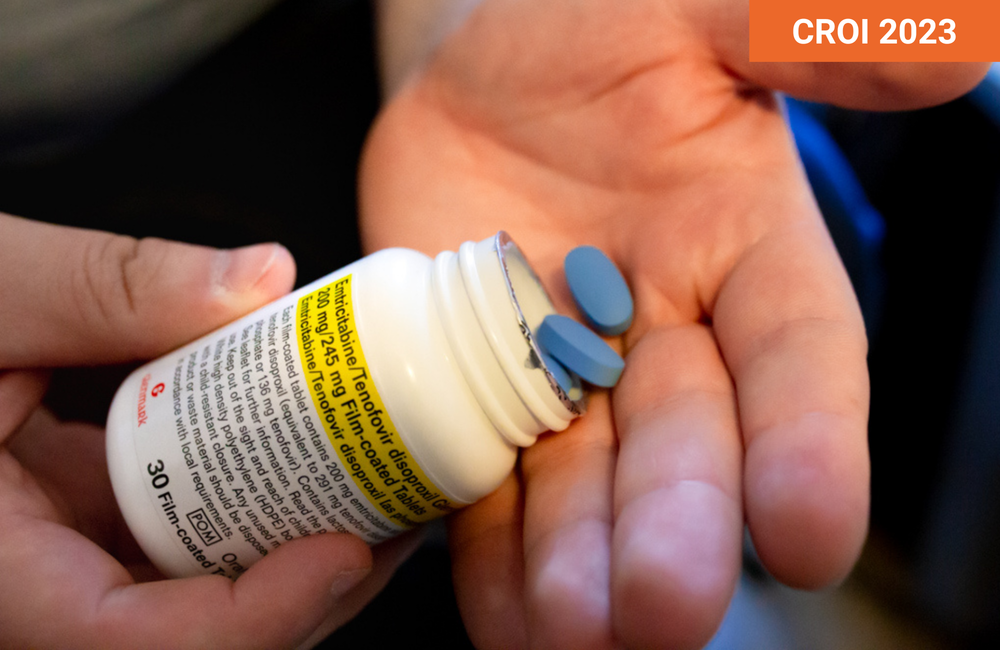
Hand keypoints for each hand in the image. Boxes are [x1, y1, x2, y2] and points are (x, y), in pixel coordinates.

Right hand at [0, 213, 416, 648]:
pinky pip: (189, 539)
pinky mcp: (90, 523)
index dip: (254, 617)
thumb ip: (108, 284)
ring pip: (201, 594)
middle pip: (195, 633)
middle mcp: (32, 586)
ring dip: (305, 551)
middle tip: (406, 509)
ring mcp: (67, 560)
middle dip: (315, 589)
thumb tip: (262, 280)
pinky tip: (316, 458)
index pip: (125, 640)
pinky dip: (261, 509)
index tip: (349, 552)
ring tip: (387, 483)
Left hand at [359, 2, 989, 647]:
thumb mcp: (698, 18)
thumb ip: (801, 39)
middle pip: (685, 445)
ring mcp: (564, 374)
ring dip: (576, 565)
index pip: (798, 362)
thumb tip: (955, 41)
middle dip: (676, 527)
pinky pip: (487, 483)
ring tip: (566, 631)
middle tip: (663, 610)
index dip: (812, 448)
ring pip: (582, 486)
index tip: (811, 534)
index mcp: (746, 253)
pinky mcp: (478, 390)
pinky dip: (487, 550)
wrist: (484, 72)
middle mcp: (666, 335)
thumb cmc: (596, 33)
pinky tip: (499, 616)